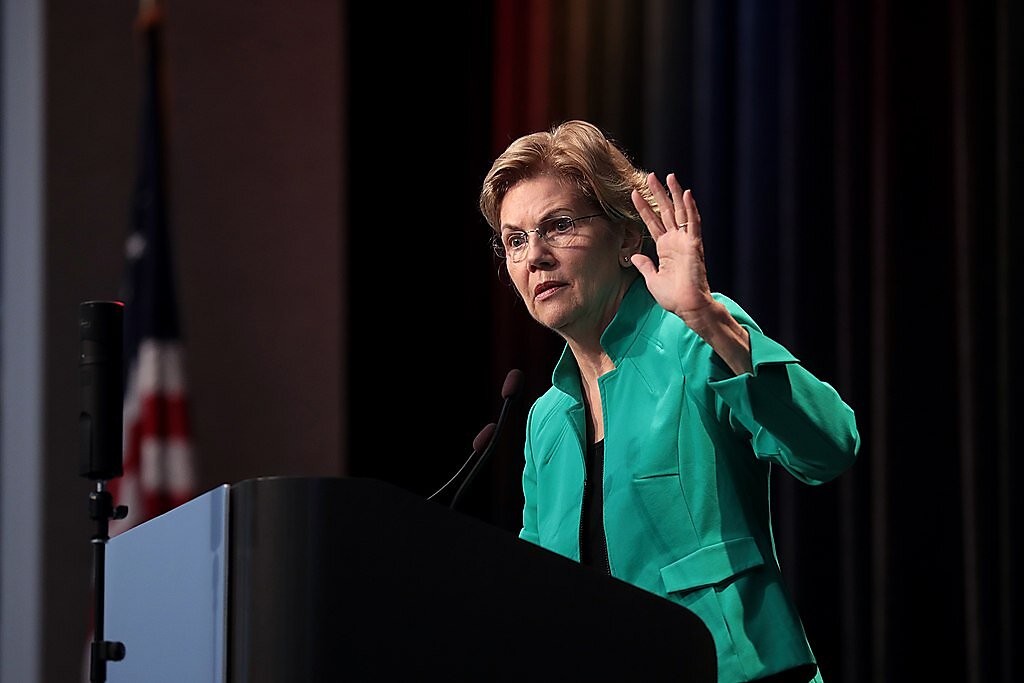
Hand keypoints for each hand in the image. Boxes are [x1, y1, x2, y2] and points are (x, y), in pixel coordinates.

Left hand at [630, 172, 714, 324]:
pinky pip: (693, 224)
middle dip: (657, 193)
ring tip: (668, 176)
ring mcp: (686, 242)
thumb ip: (644, 265)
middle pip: (666, 211)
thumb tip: (634, 257)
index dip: (643, 208)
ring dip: (674, 194)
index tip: (633, 193)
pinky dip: (691, 208)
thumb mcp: (652, 279)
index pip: (652, 222)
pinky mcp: (694, 245)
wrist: (688, 307)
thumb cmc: (673, 297)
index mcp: (665, 248)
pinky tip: (687, 193)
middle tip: (650, 176)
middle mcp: (676, 241)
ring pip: (680, 212)